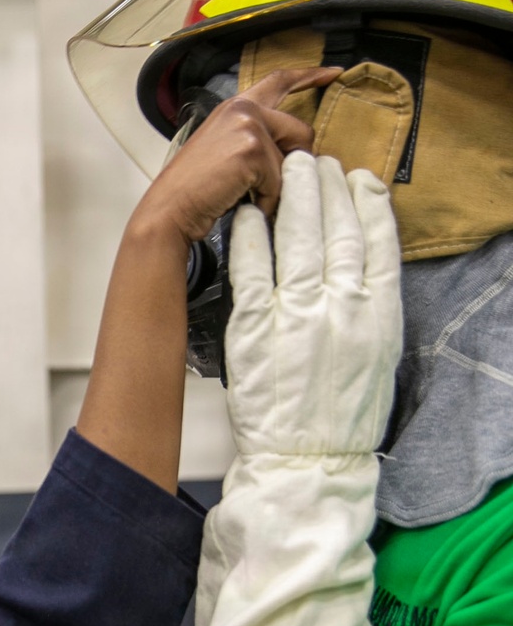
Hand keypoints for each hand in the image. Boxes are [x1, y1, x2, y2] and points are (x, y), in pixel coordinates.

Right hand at [130, 66, 341, 245]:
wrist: (170, 208)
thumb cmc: (194, 189)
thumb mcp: (225, 152)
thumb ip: (256, 140)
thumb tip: (295, 154)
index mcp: (235, 107)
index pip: (279, 81)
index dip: (309, 75)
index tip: (333, 72)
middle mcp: (243, 109)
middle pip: (300, 131)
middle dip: (295, 163)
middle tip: (271, 185)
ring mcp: (248, 126)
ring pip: (291, 161)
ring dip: (276, 187)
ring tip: (246, 197)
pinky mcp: (251, 150)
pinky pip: (279, 182)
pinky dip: (267, 201)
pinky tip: (243, 203)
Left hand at [225, 152, 401, 457]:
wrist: (306, 463)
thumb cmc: (341, 417)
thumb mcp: (377, 358)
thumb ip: (371, 307)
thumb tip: (361, 265)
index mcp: (379, 315)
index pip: (379, 240)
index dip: (368, 203)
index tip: (359, 179)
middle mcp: (342, 307)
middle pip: (337, 228)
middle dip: (327, 187)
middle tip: (316, 163)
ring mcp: (296, 314)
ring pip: (296, 236)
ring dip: (292, 195)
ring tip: (287, 172)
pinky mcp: (253, 327)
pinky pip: (250, 266)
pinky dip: (248, 235)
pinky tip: (246, 214)